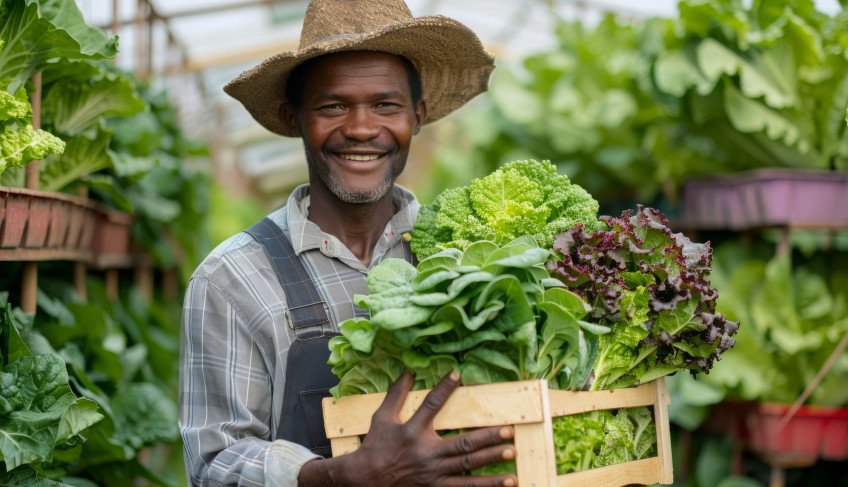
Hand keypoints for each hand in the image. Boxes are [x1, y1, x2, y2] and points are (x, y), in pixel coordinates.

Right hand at [299, 370, 516, 486]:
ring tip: (512, 454)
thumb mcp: (382, 417)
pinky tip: (502, 482)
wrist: (366, 479)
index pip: (431, 405)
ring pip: (467, 468)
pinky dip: (482, 485)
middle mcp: (425, 453)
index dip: (444, 388)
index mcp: (412, 431)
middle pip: (462, 444)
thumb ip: (396, 394)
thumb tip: (407, 370)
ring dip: (491, 462)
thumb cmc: (375, 446)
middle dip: (487, 438)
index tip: (457, 374)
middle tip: (508, 430)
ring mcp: (433, 473)